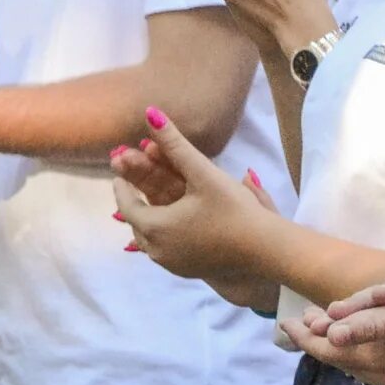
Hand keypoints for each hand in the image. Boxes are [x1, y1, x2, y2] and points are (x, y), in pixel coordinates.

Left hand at [108, 109, 280, 286]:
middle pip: (137, 220)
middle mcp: (155, 249)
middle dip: (135, 197)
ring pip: (149, 238)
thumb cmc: (233, 209)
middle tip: (132, 181)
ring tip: (151, 203)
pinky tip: (173, 225)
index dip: (124, 184)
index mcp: (154, 225)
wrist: (263, 249)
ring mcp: (170, 263)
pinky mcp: (186, 270)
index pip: (126, 203)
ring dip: (148, 216)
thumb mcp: (204, 173)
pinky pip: (165, 248)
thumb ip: (175, 144)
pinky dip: (163, 233)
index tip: (121, 170)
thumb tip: (150, 113)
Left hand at [285, 268, 384, 384]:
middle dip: (321, 339)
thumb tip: (330, 335)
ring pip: (360, 367)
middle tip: (305, 321)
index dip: (305, 335)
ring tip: (332, 333)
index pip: (328, 349)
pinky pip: (381, 371)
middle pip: (341, 360)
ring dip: (343, 348)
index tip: (286, 321)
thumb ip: (370, 325)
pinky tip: (371, 349)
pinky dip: (365, 356)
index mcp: (378, 358)